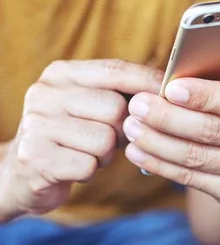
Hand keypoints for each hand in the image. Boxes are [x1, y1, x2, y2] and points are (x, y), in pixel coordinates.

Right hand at [0, 60, 162, 219]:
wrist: (20, 174)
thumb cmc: (72, 136)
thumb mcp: (89, 105)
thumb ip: (122, 92)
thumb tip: (172, 88)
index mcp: (61, 74)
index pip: (115, 70)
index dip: (148, 81)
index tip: (173, 92)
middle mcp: (45, 93)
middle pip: (116, 108)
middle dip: (122, 130)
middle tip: (108, 138)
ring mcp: (37, 125)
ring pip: (105, 140)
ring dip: (105, 154)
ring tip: (87, 152)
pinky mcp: (36, 157)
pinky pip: (89, 165)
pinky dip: (89, 171)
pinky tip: (74, 167)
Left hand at [124, 28, 219, 203]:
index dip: (206, 97)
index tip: (171, 88)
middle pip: (212, 131)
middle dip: (169, 118)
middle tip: (137, 105)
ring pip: (196, 156)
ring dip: (157, 141)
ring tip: (131, 125)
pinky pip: (192, 178)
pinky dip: (160, 164)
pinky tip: (138, 150)